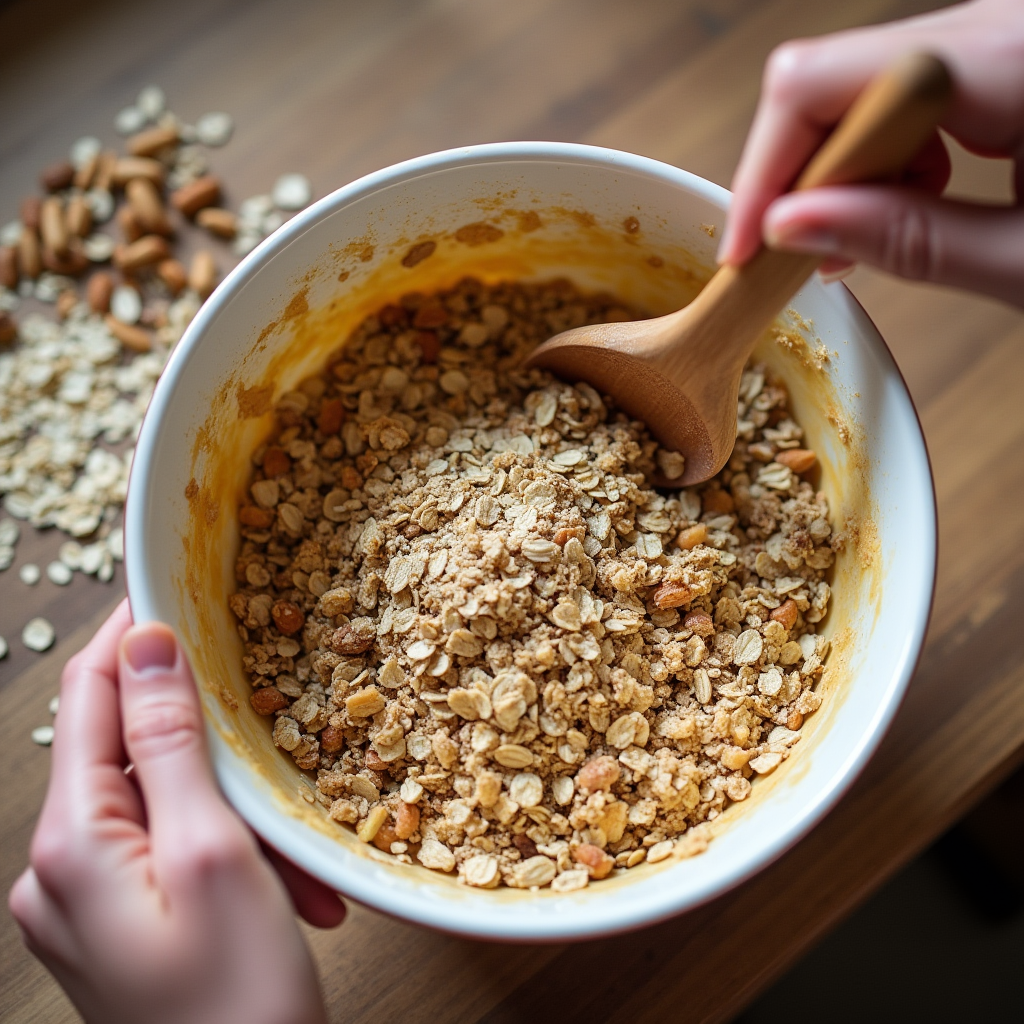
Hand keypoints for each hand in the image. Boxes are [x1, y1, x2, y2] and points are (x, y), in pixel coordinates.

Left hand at [9, 600, 344, 1023]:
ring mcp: (85, 903)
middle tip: (278, 746)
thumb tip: (150, 648)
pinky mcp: (118, 925)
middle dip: (218, 747)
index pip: (93, 693)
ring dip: (239, 815)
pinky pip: (172, 853)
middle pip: (136, 752)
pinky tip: (282, 891)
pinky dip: (230, 854)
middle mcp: (60, 869)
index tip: (182, 587)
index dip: (137, 633)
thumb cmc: (235, 1006)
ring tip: (298, 865)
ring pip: (166, 804)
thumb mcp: (214, 854)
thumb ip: (171, 745)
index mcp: (71, 843)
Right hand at [718, 0, 1023, 305]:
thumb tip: (789, 226)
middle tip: (799, 257)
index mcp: (1007, 60)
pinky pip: (898, 93)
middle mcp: (993, 28)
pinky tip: (901, 206)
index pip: (818, 83)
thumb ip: (912, 240)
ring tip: (857, 242)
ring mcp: (992, 37)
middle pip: (827, 78)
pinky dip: (880, 160)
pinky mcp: (996, 56)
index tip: (746, 249)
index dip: (763, 169)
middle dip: (797, 176)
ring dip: (837, 173)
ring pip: (856, 87)